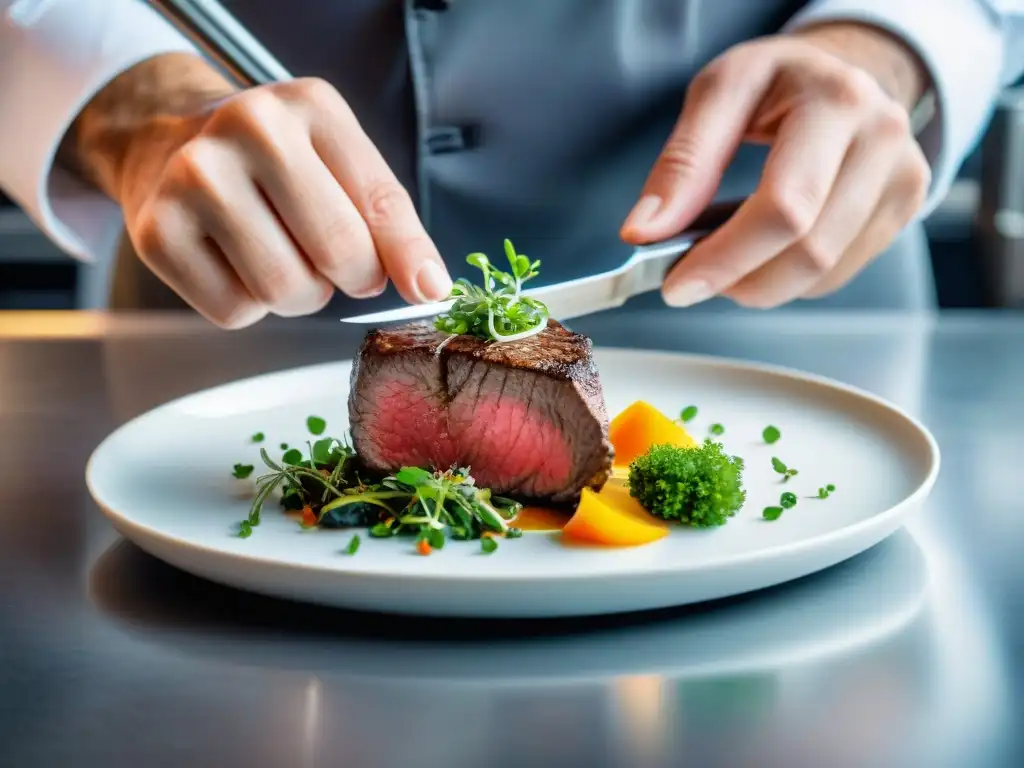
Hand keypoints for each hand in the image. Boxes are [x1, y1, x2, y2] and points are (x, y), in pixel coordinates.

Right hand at [97, 62, 450, 327]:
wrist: (166, 143)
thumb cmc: (272, 165)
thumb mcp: (338, 162)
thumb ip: (389, 220)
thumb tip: (430, 287)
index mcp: (310, 106)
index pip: (381, 202)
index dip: (408, 257)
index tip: (425, 288)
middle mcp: (248, 129)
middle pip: (337, 253)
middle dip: (349, 276)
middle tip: (331, 259)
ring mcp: (194, 178)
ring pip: (285, 290)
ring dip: (297, 294)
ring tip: (278, 253)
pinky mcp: (156, 230)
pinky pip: (234, 311)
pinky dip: (246, 305)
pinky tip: (233, 261)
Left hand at [621, 23, 931, 307]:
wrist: (845, 69)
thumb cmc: (778, 81)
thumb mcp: (718, 94)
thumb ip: (681, 163)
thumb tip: (647, 232)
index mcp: (834, 100)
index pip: (783, 206)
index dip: (725, 258)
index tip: (677, 284)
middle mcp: (881, 137)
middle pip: (808, 250)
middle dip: (738, 281)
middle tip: (693, 278)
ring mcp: (903, 176)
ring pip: (822, 273)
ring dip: (760, 284)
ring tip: (727, 255)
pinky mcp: (905, 207)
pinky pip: (837, 275)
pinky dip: (789, 278)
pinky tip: (768, 249)